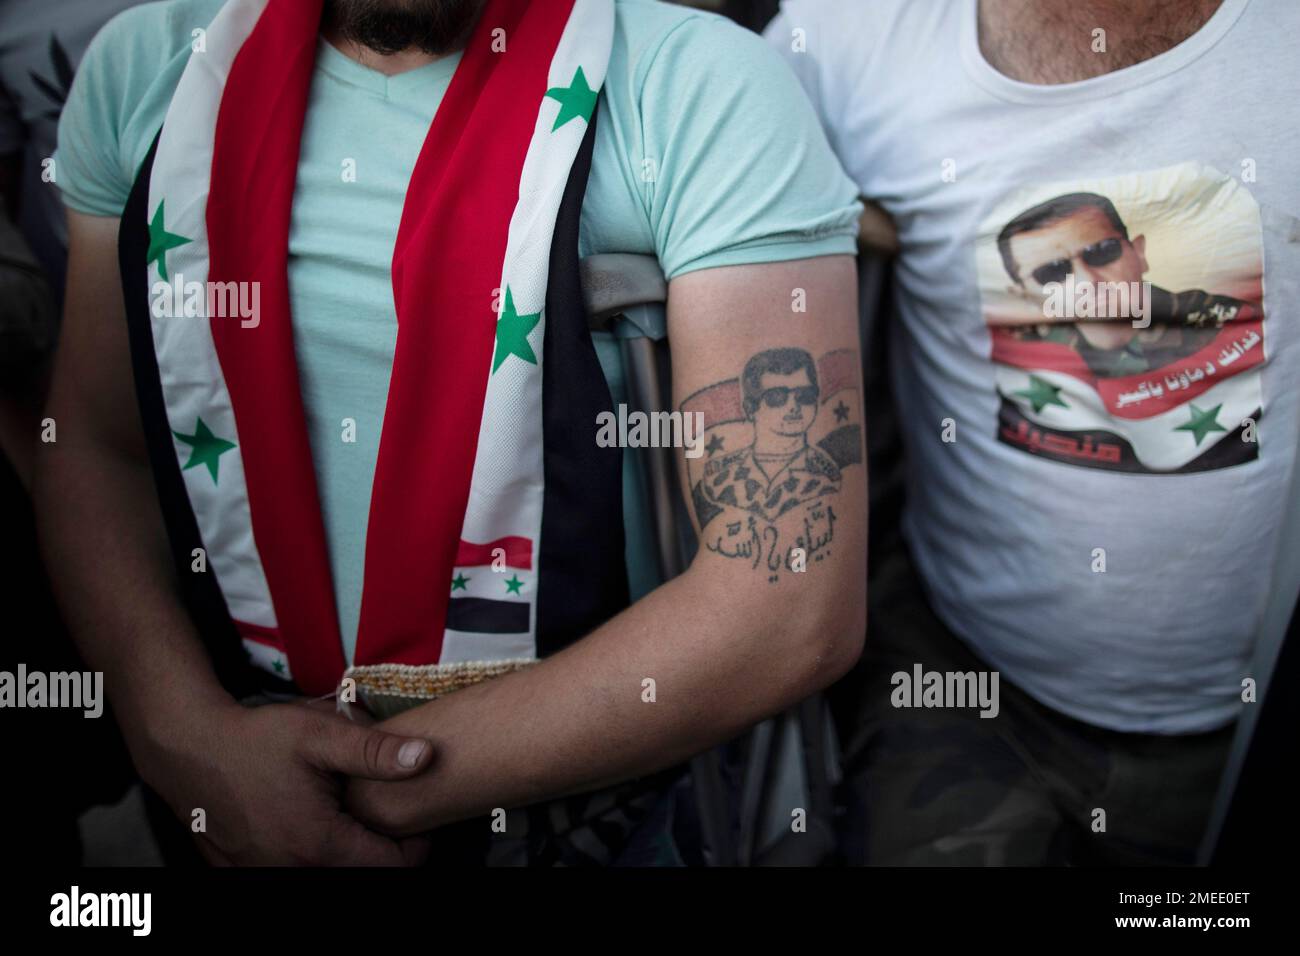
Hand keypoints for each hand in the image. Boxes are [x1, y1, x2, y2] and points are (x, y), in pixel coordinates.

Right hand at [134, 698, 434, 864]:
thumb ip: (375, 751)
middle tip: (381, 814)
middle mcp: (292, 871)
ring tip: (345, 814)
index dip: (414, 844)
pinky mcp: (241, 871)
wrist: (188, 746)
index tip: (412, 818)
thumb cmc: (254, 738)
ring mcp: (264, 874)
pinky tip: (309, 821)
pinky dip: (309, 856)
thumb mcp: (322, 733)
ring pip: (327, 876)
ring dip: (344, 853)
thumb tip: (426, 757)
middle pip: (360, 875)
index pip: (393, 867)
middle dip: (379, 850)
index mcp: (319, 844)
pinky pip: (290, 872)